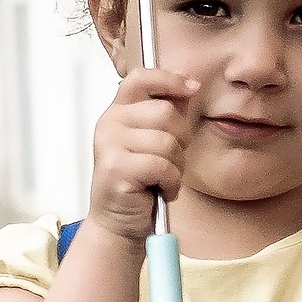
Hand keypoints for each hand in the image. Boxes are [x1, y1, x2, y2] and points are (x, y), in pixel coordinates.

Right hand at [87, 68, 196, 242]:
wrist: (120, 223)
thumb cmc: (138, 184)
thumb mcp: (154, 141)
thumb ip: (167, 112)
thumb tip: (187, 85)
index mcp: (118, 112)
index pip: (141, 78)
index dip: (169, 79)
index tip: (191, 88)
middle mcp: (109, 124)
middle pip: (165, 112)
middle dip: (181, 139)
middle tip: (170, 160)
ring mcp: (109, 145)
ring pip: (167, 141)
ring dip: (176, 166)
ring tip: (163, 178)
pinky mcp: (116, 168)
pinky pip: (162, 165)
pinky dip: (170, 182)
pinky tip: (160, 189)